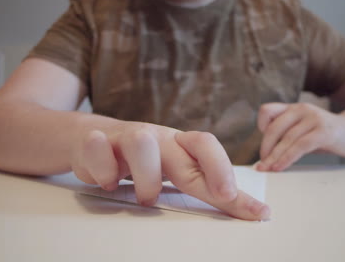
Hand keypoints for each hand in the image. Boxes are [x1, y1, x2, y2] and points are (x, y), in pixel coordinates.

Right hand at [70, 122, 269, 220]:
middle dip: (213, 171)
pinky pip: (98, 149)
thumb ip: (202, 184)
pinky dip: (103, 171)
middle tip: (224, 196)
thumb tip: (245, 208)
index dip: (228, 171)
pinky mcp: (96, 142)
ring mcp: (127, 137)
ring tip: (145, 198)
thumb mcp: (172, 169)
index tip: (253, 206)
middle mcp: (158, 137)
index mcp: (179, 144)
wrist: (91, 139)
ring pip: (142, 143)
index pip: (209, 147)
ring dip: (147, 178)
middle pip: (190, 143)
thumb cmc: (141, 159)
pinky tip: (105, 183)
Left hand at [256, 102, 344, 171]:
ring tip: (267, 169)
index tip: (264, 144)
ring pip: (287, 138)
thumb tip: (265, 157)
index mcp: (293, 108)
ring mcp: (313, 118)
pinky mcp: (324, 131)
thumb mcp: (302, 130)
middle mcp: (301, 109)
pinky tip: (281, 167)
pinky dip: (288, 158)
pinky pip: (300, 145)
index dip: (261, 126)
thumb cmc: (324, 134)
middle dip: (265, 148)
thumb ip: (286, 136)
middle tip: (262, 164)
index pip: (266, 111)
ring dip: (274, 156)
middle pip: (274, 128)